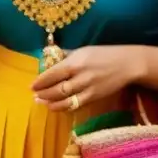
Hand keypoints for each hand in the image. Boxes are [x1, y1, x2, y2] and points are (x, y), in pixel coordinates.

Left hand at [31, 45, 145, 111]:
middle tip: (34, 96)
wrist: (126, 64)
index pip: (53, 74)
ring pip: (66, 100)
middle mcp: (80, 76)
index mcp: (75, 62)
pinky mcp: (95, 98)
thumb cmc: (103, 54)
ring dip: (51, 103)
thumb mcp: (82, 50)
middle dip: (44, 94)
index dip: (41, 81)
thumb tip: (51, 60)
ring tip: (41, 103)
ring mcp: (88, 89)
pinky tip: (56, 107)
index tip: (32, 85)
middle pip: (57, 89)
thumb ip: (66, 57)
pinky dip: (65, 107)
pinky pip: (77, 105)